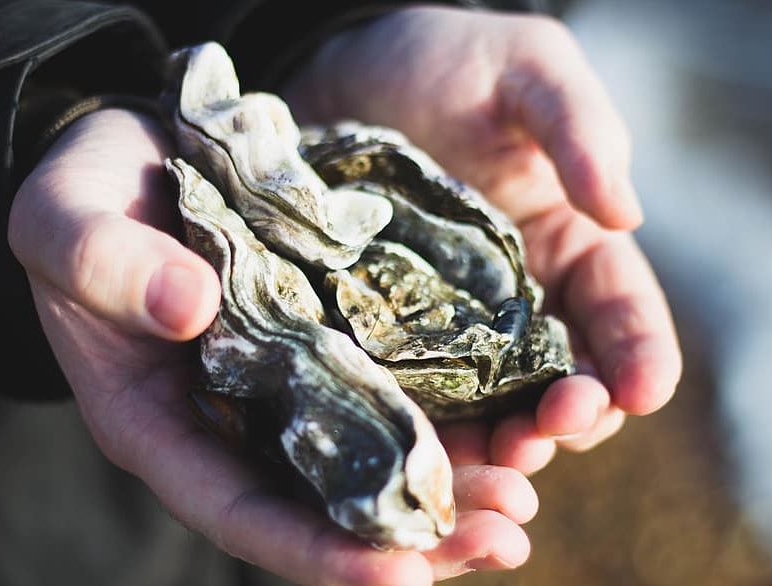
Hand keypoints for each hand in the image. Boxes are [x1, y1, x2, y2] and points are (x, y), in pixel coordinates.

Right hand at [8, 109, 539, 583]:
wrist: (143, 154)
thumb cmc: (89, 198)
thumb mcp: (69, 223)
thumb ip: (107, 266)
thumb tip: (188, 307)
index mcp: (163, 422)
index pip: (241, 511)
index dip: (318, 552)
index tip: (403, 575)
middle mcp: (238, 415)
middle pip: (326, 499)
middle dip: (412, 531)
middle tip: (501, 538)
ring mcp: (291, 376)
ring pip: (373, 449)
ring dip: (450, 478)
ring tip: (523, 495)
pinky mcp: (332, 330)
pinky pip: (393, 379)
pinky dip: (448, 403)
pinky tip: (507, 408)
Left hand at [283, 7, 682, 471]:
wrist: (345, 73)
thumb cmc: (445, 62)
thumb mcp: (527, 72)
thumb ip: (580, 132)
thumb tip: (625, 214)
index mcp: (567, 244)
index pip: (619, 312)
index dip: (638, 356)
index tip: (642, 391)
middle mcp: (517, 297)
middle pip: (561, 376)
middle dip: (568, 413)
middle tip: (550, 430)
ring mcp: (451, 321)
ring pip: (493, 401)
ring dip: (502, 438)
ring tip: (495, 456)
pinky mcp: (388, 329)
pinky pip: (417, 388)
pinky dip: (429, 425)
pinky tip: (421, 443)